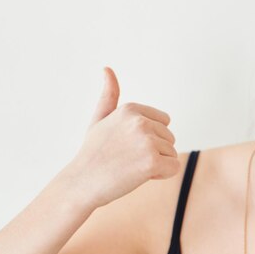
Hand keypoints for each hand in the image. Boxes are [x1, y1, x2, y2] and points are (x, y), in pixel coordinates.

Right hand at [60, 67, 179, 208]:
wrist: (81, 184)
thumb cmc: (93, 153)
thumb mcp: (100, 119)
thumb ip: (109, 95)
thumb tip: (107, 68)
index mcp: (131, 109)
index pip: (164, 122)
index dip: (150, 138)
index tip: (127, 145)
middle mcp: (140, 121)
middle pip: (170, 138)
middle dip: (154, 151)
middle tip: (127, 159)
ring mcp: (146, 141)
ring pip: (172, 153)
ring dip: (157, 164)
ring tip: (130, 167)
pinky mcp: (151, 162)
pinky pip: (173, 167)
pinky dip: (162, 175)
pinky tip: (139, 175)